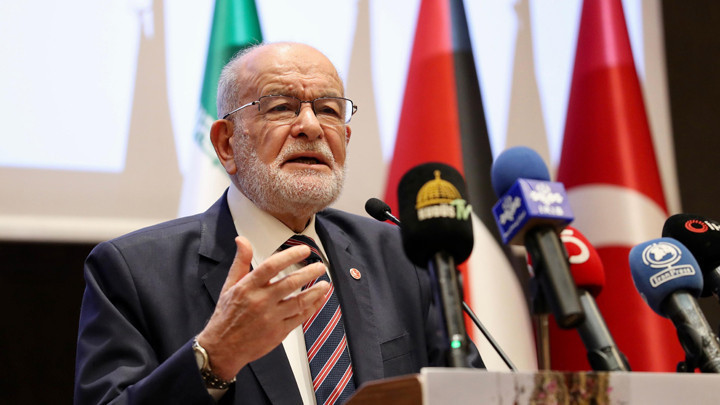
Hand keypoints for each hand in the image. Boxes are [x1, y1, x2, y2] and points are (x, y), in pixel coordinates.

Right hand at [196, 236, 328, 379]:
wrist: (222, 348)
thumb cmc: (226, 315)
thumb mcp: (230, 285)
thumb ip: (241, 262)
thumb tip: (242, 240)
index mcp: (248, 287)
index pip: (272, 266)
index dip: (290, 256)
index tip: (304, 250)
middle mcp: (260, 301)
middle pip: (290, 283)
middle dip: (309, 273)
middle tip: (320, 266)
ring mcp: (271, 318)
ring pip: (299, 302)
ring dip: (315, 292)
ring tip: (325, 284)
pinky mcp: (278, 332)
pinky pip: (299, 318)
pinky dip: (312, 308)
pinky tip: (319, 300)